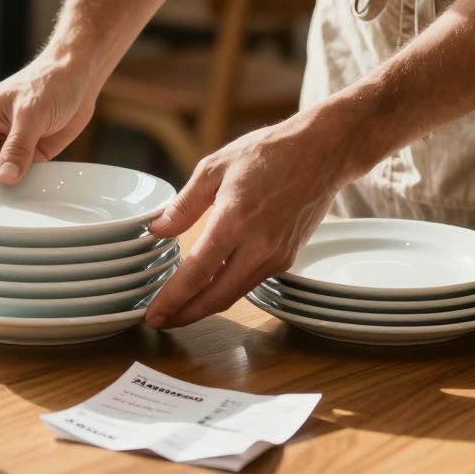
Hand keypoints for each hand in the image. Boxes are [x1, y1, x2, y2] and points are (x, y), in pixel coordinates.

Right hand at [0, 58, 97, 183]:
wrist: (79, 77)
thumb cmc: (49, 81)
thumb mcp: (31, 113)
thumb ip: (17, 147)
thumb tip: (4, 178)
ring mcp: (5, 148)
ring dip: (3, 192)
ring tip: (14, 201)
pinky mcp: (27, 157)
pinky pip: (18, 180)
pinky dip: (23, 188)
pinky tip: (31, 193)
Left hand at [144, 113, 353, 327]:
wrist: (322, 152)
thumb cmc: (268, 153)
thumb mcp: (214, 167)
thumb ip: (184, 204)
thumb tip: (157, 230)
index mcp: (234, 221)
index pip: (196, 273)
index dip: (172, 298)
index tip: (152, 313)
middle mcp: (257, 246)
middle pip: (215, 297)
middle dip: (184, 314)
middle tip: (159, 321)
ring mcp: (276, 256)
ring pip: (234, 295)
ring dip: (204, 308)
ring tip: (178, 311)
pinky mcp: (288, 258)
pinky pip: (250, 283)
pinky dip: (226, 292)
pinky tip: (208, 289)